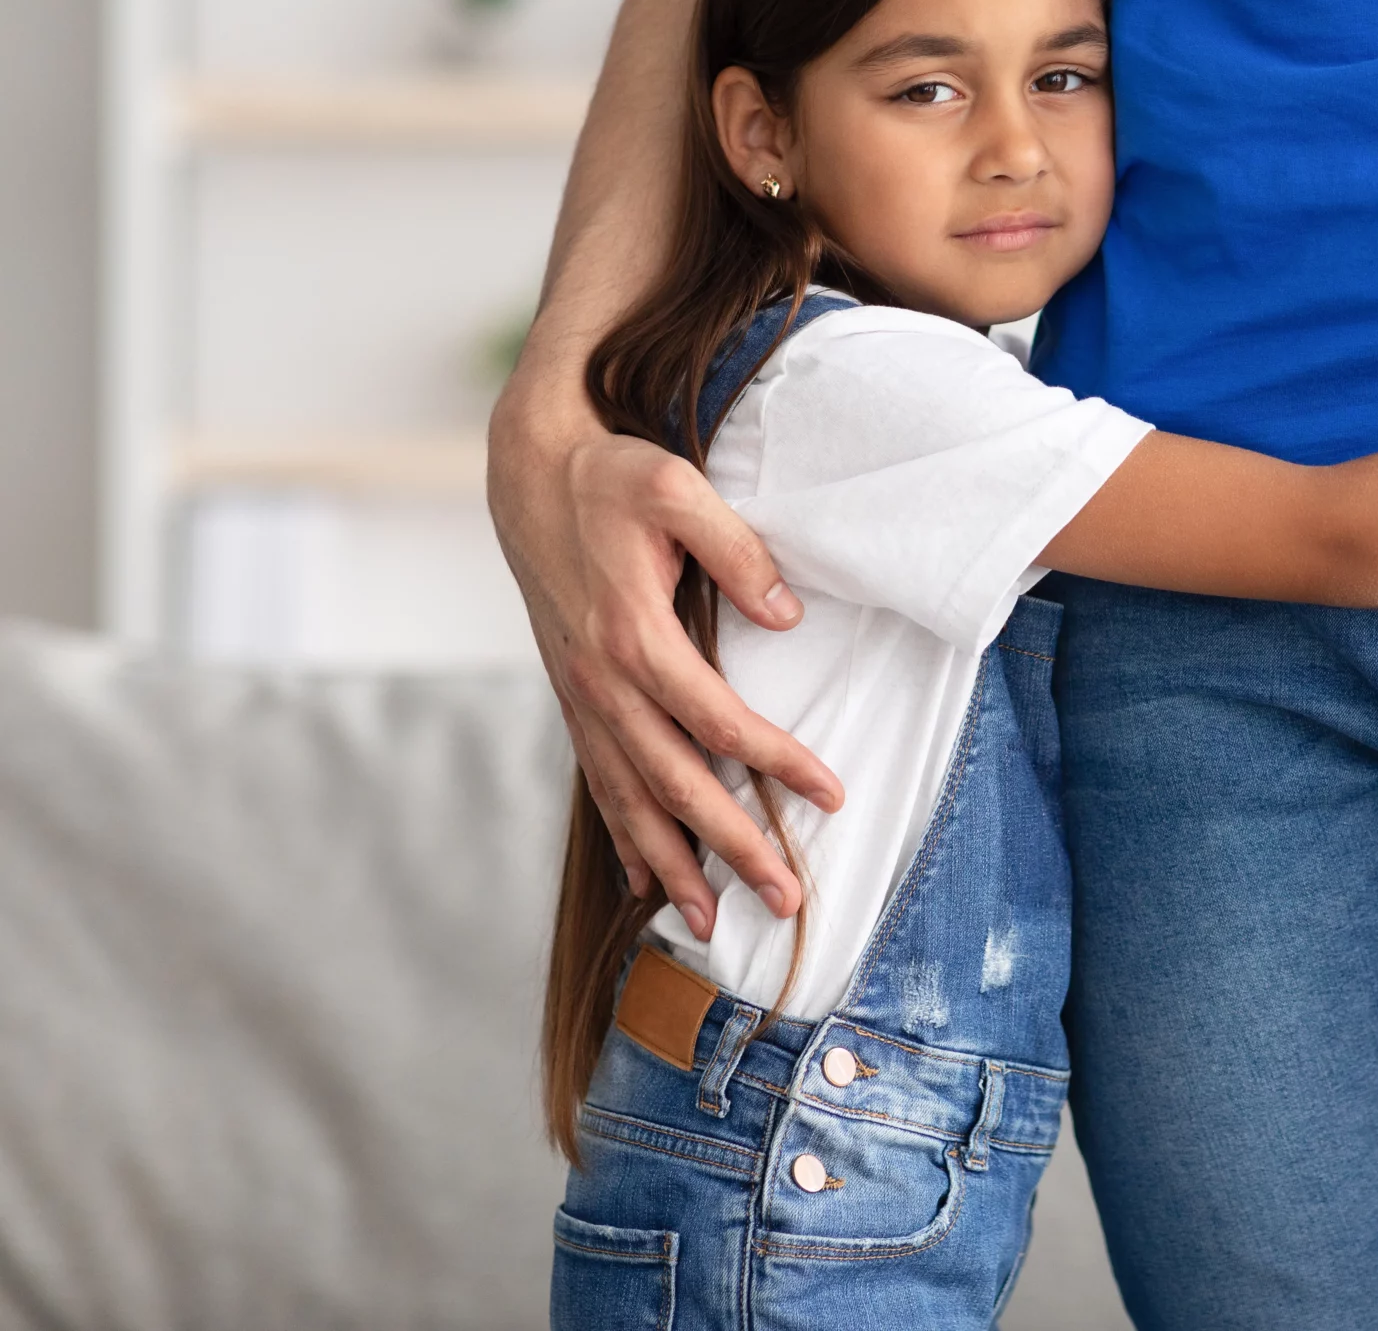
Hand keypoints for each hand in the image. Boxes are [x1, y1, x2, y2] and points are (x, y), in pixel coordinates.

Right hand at [490, 394, 841, 937]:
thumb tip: (786, 618)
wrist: (528, 472)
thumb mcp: (678, 489)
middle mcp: (601, 680)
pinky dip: (623, 836)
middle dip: (732, 846)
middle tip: (785, 899)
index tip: (831, 794)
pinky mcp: (574, 696)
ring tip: (709, 923)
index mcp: (633, 634)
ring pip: (630, 799)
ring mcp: (582, 695)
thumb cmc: (612, 477)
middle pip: (675, 783)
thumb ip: (737, 551)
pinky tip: (646, 881)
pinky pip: (599, 780)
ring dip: (672, 864)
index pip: (719, 720)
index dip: (777, 762)